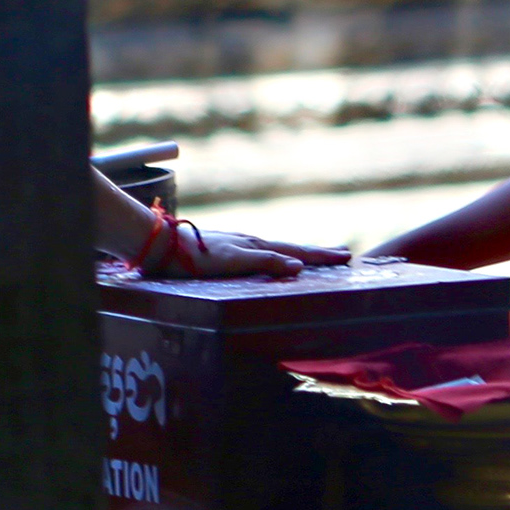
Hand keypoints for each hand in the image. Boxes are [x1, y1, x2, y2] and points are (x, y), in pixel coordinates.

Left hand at [158, 226, 331, 278]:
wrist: (163, 246)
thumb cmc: (196, 257)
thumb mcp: (233, 261)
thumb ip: (265, 262)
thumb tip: (299, 267)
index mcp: (257, 244)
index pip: (297, 251)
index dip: (321, 255)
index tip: (346, 255)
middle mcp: (251, 242)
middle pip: (291, 247)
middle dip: (317, 252)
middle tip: (342, 253)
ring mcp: (239, 244)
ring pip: (277, 248)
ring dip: (299, 252)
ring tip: (314, 255)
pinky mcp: (227, 249)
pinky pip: (263, 252)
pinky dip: (279, 255)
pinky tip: (273, 258)